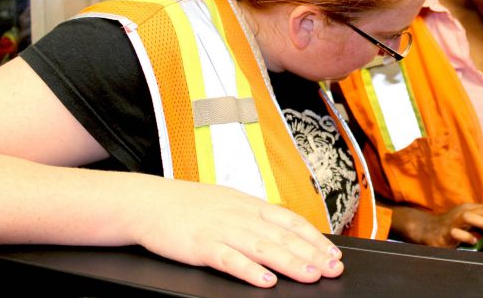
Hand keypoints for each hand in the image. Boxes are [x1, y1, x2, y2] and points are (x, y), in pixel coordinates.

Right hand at [127, 177, 342, 287]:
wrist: (149, 202)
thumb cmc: (189, 204)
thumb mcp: (229, 202)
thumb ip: (255, 216)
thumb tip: (284, 230)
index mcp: (250, 205)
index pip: (290, 221)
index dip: (314, 238)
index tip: (333, 253)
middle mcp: (240, 215)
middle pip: (283, 236)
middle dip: (312, 254)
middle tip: (333, 269)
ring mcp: (222, 230)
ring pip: (263, 248)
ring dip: (289, 263)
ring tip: (310, 275)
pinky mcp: (201, 246)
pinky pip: (229, 260)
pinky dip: (249, 270)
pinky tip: (265, 281)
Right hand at [392, 202, 482, 247]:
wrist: (428, 230)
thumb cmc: (453, 223)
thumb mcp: (474, 215)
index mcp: (473, 208)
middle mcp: (465, 212)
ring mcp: (454, 221)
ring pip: (469, 217)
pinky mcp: (446, 232)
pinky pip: (455, 233)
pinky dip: (465, 236)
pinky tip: (473, 242)